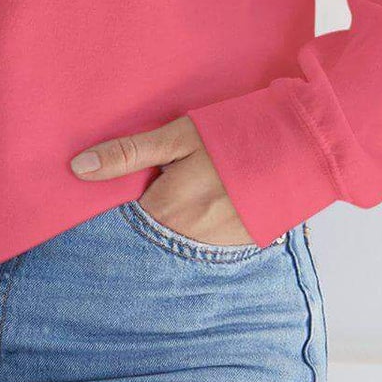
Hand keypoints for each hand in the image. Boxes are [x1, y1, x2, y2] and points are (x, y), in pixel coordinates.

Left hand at [69, 114, 256, 246]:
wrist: (304, 145)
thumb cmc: (236, 133)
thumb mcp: (178, 136)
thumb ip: (129, 154)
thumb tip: (78, 168)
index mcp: (167, 210)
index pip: (123, 221)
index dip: (118, 204)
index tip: (119, 193)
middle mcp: (188, 239)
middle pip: (150, 234)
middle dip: (147, 217)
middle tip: (162, 186)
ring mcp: (218, 247)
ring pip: (178, 241)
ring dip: (176, 224)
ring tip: (190, 193)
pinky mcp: (243, 247)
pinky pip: (207, 245)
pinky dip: (202, 229)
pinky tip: (212, 205)